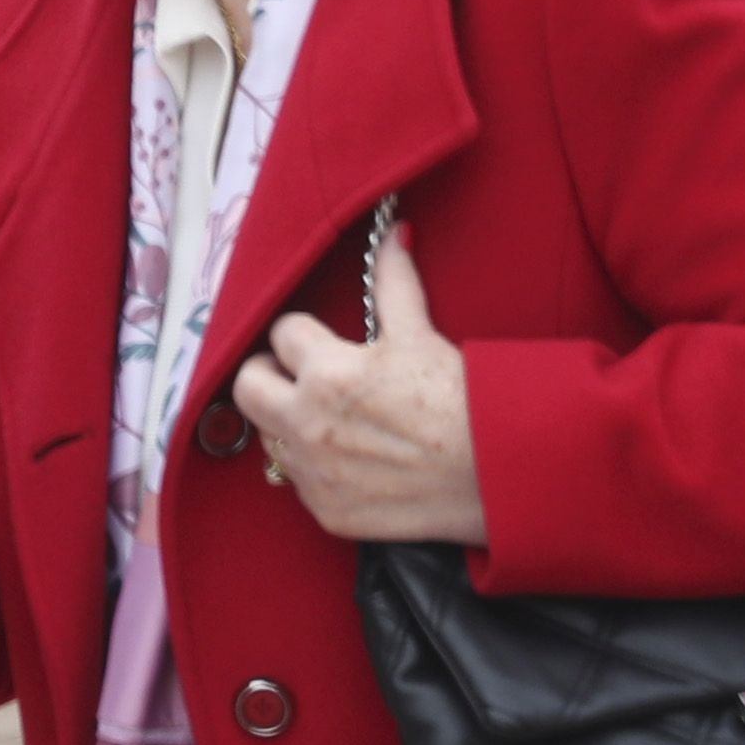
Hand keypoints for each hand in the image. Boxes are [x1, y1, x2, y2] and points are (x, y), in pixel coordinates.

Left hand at [232, 221, 488, 544]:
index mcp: (326, 372)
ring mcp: (314, 474)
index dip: (303, 334)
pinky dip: (317, 468)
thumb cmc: (462, 402)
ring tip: (332, 416)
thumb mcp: (421, 336)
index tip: (319, 341)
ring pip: (269, 435)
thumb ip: (393, 283)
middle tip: (296, 374)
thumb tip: (394, 232)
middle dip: (268, 373)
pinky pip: (299, 482)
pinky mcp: (326, 512)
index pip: (281, 333)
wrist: (497, 475)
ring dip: (289, 421)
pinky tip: (354, 458)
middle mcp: (307, 424)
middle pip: (247, 387)